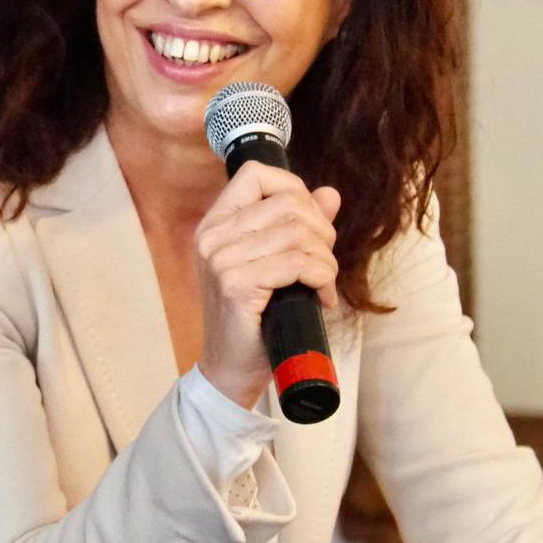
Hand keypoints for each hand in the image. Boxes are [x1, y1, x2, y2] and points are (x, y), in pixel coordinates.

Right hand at [193, 161, 340, 407]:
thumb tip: (330, 194)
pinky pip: (297, 263)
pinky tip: (322, 297)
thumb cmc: (256, 317)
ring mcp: (220, 260)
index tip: (309, 223)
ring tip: (323, 284)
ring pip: (298, 233)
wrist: (233, 368)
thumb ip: (299, 225)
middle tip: (324, 264)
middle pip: (288, 203)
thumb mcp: (276, 264)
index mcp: (215, 224)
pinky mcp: (236, 285)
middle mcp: (212, 237)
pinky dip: (322, 278)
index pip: (256, 174)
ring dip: (326, 260)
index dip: (293, 188)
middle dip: (322, 231)